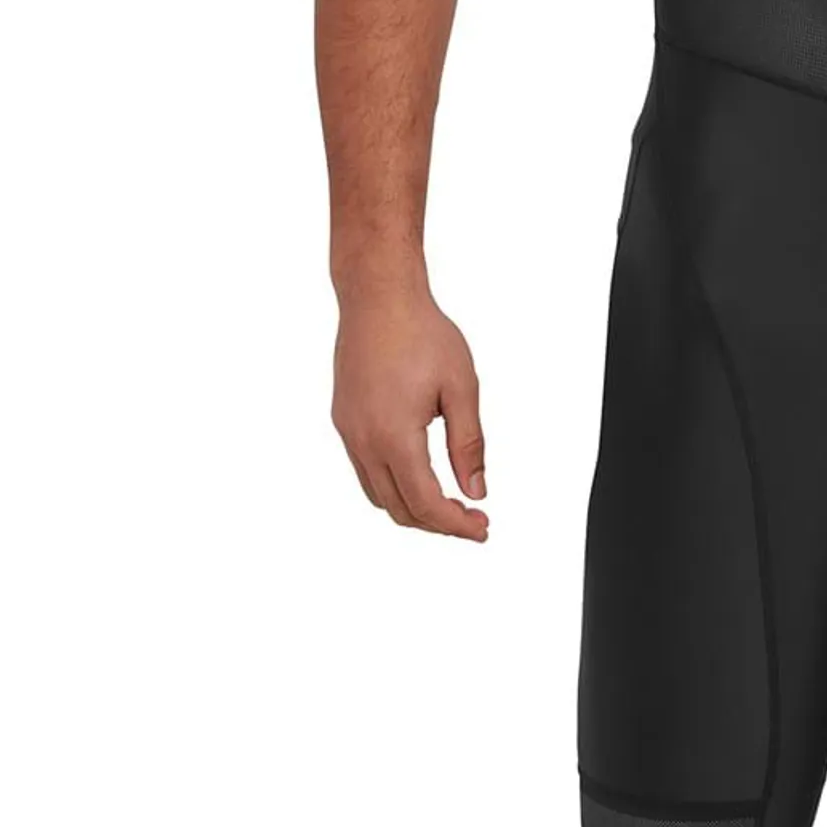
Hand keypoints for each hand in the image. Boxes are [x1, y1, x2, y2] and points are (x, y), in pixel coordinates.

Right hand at [331, 291, 489, 540]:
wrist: (378, 298)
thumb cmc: (422, 333)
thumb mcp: (461, 388)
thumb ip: (469, 445)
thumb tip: (476, 491)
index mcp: (394, 436)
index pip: (425, 503)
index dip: (456, 525)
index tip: (482, 528)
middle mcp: (363, 441)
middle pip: (398, 509)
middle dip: (437, 523)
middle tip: (472, 520)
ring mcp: (348, 433)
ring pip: (377, 495)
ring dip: (412, 509)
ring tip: (449, 505)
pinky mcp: (344, 421)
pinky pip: (365, 471)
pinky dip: (392, 487)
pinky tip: (418, 477)